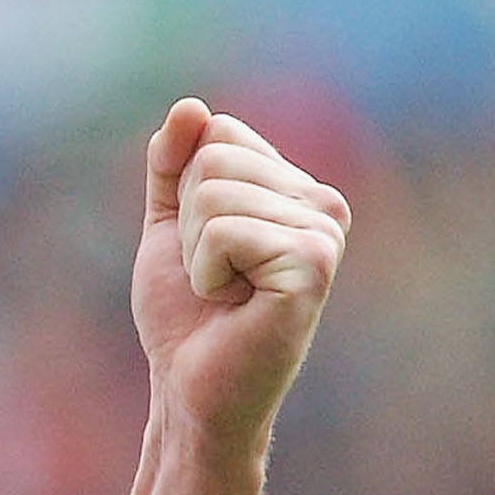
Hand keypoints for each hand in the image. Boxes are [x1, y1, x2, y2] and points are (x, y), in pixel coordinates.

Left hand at [130, 99, 348, 465]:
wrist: (190, 387)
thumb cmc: (187, 312)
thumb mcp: (169, 223)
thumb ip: (172, 164)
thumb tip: (191, 107)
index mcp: (295, 188)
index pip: (219, 132)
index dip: (185, 191)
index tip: (206, 246)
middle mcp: (323, 204)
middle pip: (215, 156)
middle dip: (188, 220)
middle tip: (214, 275)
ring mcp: (324, 233)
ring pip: (214, 193)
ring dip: (196, 251)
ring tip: (225, 292)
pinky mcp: (314, 265)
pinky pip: (224, 231)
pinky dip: (207, 272)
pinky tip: (235, 304)